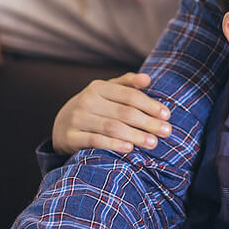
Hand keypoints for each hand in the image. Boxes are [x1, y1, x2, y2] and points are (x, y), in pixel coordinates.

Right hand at [51, 71, 170, 153]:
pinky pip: (95, 141)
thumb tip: (148, 79)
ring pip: (111, 127)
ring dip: (135, 136)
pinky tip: (129, 149)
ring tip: (153, 143)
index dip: (150, 105)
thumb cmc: (95, 107)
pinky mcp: (70, 137)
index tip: (167, 115)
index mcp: (99, 87)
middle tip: (167, 132)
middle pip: (124, 113)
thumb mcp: (107, 91)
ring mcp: (77, 119)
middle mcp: (87, 101)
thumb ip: (128, 84)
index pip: (130, 95)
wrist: (62, 125)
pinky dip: (113, 145)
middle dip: (148, 122)